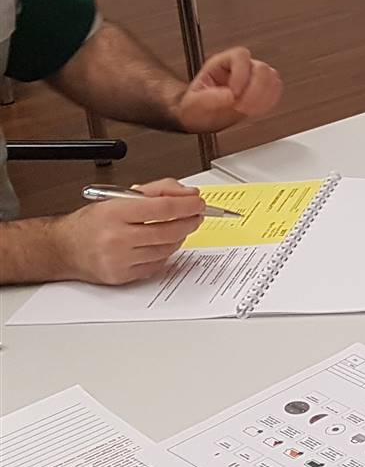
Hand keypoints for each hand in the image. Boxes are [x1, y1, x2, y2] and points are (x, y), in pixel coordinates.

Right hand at [50, 180, 205, 284]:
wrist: (63, 248)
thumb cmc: (91, 222)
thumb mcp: (120, 197)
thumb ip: (158, 190)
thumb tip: (189, 194)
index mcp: (115, 213)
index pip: (163, 208)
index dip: (187, 205)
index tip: (198, 202)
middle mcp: (116, 238)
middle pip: (169, 230)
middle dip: (190, 221)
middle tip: (196, 215)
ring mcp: (119, 259)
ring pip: (167, 248)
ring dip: (180, 236)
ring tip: (179, 227)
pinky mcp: (123, 276)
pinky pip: (158, 264)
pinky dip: (166, 252)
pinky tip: (163, 243)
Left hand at [174, 47, 282, 132]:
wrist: (199, 118)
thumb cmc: (194, 108)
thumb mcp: (193, 104)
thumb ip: (209, 98)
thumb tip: (229, 95)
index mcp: (221, 64)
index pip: (240, 56)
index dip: (240, 74)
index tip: (234, 94)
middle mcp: (240, 68)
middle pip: (261, 67)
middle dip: (255, 90)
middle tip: (243, 106)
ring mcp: (253, 78)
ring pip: (272, 78)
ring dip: (263, 96)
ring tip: (249, 109)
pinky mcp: (262, 91)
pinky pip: (275, 91)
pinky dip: (269, 101)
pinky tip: (257, 110)